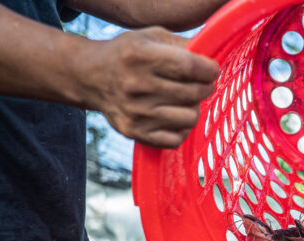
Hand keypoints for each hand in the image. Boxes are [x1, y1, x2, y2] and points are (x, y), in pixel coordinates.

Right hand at [80, 27, 218, 148]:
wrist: (91, 77)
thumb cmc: (127, 55)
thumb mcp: (150, 37)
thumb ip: (182, 45)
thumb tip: (211, 62)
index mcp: (140, 56)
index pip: (190, 67)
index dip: (209, 70)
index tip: (212, 70)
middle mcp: (136, 85)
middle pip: (194, 93)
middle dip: (205, 87)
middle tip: (201, 84)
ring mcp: (136, 112)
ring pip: (191, 117)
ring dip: (194, 108)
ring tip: (185, 100)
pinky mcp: (136, 132)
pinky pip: (177, 139)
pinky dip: (182, 128)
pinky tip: (175, 116)